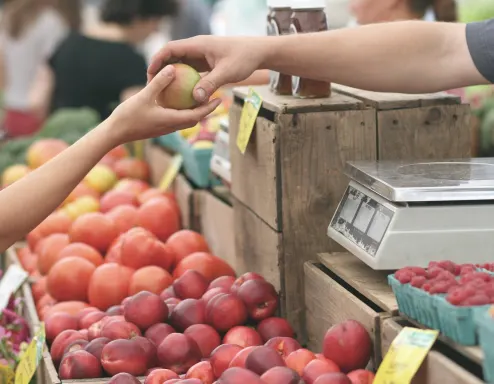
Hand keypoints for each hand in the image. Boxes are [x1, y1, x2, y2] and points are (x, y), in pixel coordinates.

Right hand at [108, 65, 221, 144]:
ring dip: (194, 111)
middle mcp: (171, 126)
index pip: (197, 115)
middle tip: (215, 97)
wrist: (114, 133)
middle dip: (206, 109)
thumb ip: (159, 83)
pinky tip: (178, 100)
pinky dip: (182, 110)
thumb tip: (173, 68)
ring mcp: (164, 128)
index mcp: (172, 120)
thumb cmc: (128, 116)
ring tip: (200, 98)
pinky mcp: (158, 127)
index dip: (209, 108)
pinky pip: (175, 118)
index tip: (219, 99)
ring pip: (185, 119)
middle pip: (194, 118)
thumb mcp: (144, 96)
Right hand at [147, 36, 266, 103]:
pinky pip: (190, 71)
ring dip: (171, 76)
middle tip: (152, 86)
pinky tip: (180, 95)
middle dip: (160, 70)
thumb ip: (210, 84)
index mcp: (198, 45)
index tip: (149, 74)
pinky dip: (183, 81)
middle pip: (172, 57)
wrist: (258, 53)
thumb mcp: (227, 72)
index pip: (170, 49)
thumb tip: (195, 99)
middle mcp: (197, 48)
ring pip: (180, 64)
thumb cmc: (244, 58)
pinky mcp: (205, 63)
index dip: (157, 60)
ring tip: (162, 92)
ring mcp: (201, 56)